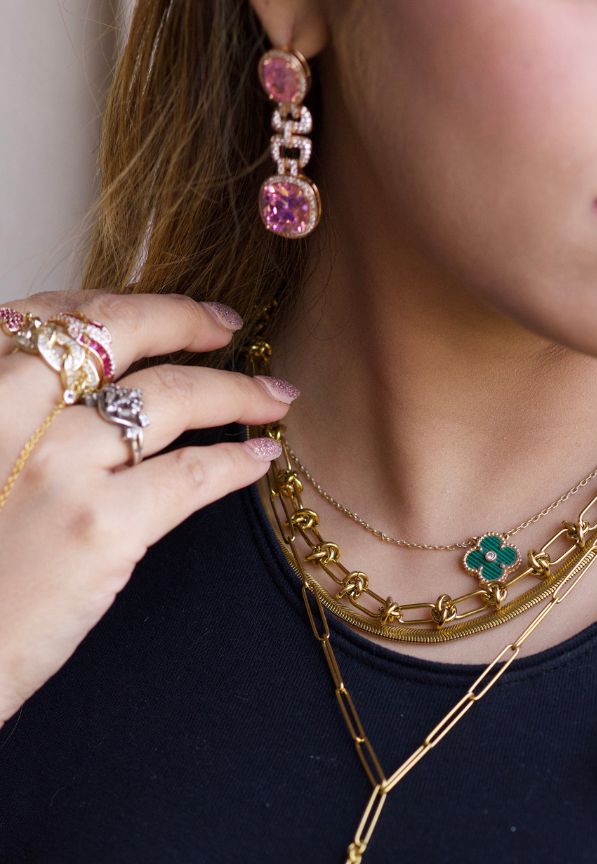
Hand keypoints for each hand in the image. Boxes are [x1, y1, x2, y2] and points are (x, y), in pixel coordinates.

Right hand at [0, 289, 296, 722]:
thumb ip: (10, 423)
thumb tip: (78, 401)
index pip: (48, 317)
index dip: (115, 305)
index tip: (162, 310)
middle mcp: (6, 409)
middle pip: (116, 334)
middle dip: (186, 320)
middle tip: (228, 327)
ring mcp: (58, 467)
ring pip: (171, 398)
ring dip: (235, 391)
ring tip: (273, 395)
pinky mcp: (101, 528)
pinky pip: (192, 475)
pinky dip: (237, 463)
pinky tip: (261, 458)